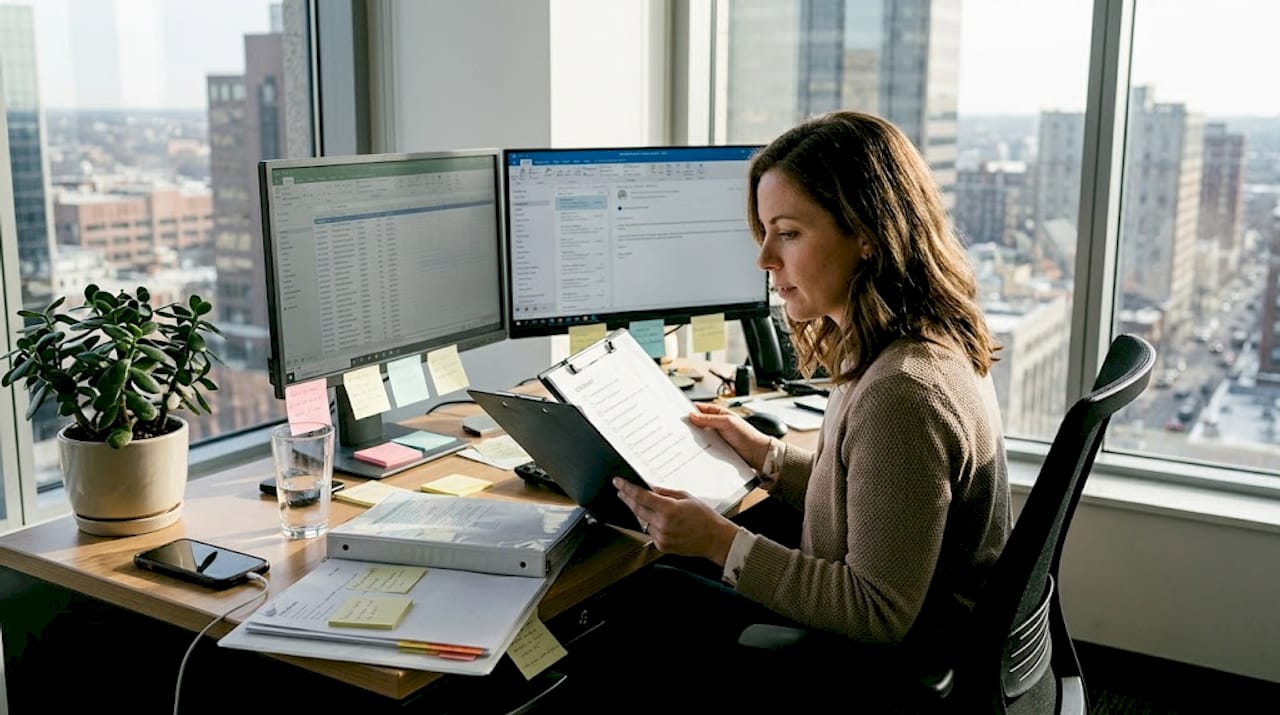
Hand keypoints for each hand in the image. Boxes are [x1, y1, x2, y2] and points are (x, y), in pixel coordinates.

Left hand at [613, 478, 737, 566]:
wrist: (715, 540)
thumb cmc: (705, 517)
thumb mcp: (686, 497)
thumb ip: (665, 492)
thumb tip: (649, 487)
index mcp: (669, 510)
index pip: (641, 496)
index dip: (627, 488)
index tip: (618, 482)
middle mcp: (663, 525)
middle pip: (637, 509)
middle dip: (627, 499)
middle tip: (621, 491)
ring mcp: (661, 537)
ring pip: (642, 522)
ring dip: (640, 513)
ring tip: (641, 504)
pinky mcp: (662, 546)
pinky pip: (649, 533)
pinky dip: (649, 525)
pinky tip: (655, 520)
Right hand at [687, 403, 772, 470]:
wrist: (756, 453)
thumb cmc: (746, 434)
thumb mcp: (727, 422)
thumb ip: (709, 419)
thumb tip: (693, 415)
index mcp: (719, 413)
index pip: (700, 409)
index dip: (690, 410)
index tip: (679, 414)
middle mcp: (716, 424)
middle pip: (698, 422)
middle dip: (689, 425)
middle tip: (678, 428)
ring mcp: (715, 436)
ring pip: (699, 435)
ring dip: (693, 438)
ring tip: (684, 440)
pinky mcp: (715, 448)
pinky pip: (704, 446)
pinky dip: (698, 447)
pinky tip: (693, 449)